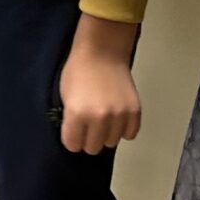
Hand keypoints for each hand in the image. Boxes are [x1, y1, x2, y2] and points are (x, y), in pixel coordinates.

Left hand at [59, 16, 142, 153]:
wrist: (102, 52)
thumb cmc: (78, 70)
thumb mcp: (65, 96)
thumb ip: (70, 120)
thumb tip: (77, 138)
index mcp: (77, 114)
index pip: (73, 145)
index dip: (71, 138)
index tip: (73, 131)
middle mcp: (99, 118)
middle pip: (92, 148)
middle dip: (88, 139)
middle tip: (88, 125)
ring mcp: (119, 115)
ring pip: (111, 142)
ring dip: (106, 134)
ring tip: (103, 119)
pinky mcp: (134, 112)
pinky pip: (129, 134)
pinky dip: (123, 129)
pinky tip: (117, 119)